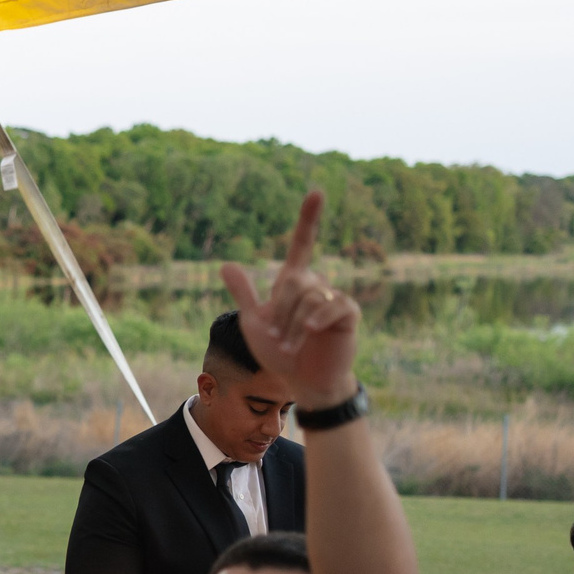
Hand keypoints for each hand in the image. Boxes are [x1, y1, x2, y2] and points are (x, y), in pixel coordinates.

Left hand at [220, 190, 358, 409]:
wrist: (304, 382)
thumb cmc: (281, 354)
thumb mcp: (255, 323)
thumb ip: (245, 294)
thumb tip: (225, 264)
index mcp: (294, 283)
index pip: (303, 243)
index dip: (309, 218)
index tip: (316, 192)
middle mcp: (316, 285)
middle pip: (293, 280)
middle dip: (280, 313)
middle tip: (279, 338)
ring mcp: (333, 297)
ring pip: (309, 296)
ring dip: (294, 325)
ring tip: (292, 345)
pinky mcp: (348, 313)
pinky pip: (331, 305)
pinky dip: (316, 321)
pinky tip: (312, 334)